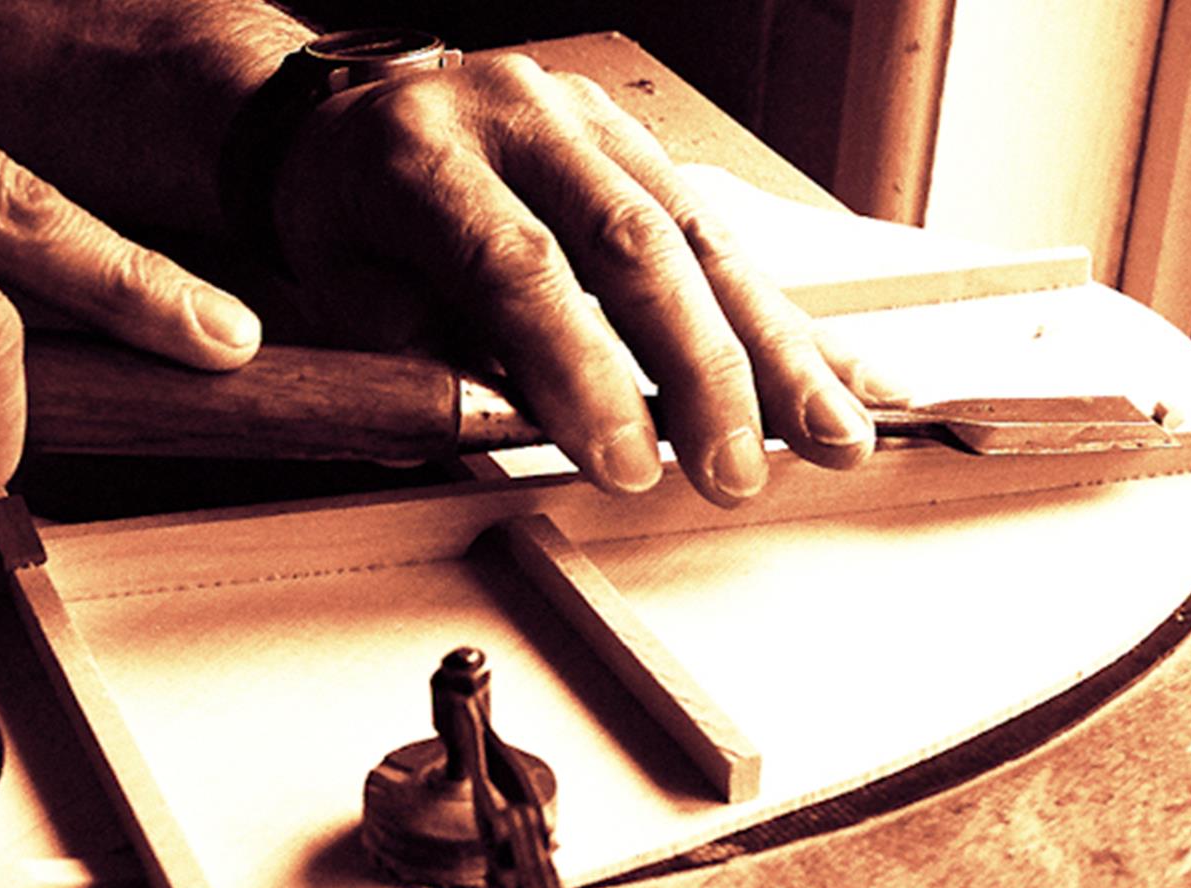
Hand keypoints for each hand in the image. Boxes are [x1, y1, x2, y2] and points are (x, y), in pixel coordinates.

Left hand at [271, 55, 874, 505]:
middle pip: (631, 241)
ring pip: (699, 234)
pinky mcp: (637, 142)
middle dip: (697, 370)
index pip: (516, 264)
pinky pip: (722, 231)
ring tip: (829, 437)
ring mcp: (588, 118)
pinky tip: (842, 375)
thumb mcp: (351, 303)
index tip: (625, 465)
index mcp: (421, 153)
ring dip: (772, 348)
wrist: (348, 128)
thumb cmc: (348, 228)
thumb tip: (537, 436)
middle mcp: (517, 114)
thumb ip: (436, 365)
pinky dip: (778, 316)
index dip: (579, 368)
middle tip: (732, 470)